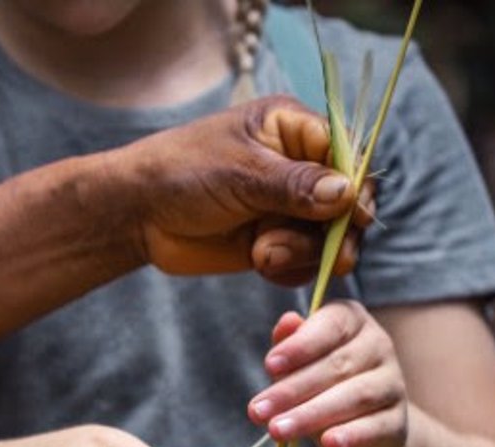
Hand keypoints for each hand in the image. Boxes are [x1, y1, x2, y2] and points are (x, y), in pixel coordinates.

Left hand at [115, 97, 370, 280]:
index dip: (356, 187)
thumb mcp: (240, 173)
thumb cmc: (183, 173)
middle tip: (311, 249)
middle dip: (331, 230)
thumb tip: (346, 193)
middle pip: (349, 202)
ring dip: (304, 252)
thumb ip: (295, 185)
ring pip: (330, 238)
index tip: (352, 216)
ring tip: (262, 253)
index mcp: (295, 129)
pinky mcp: (276, 242)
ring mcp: (289, 208)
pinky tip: (261, 264)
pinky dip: (291, 269)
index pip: (348, 155)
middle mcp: (300, 167)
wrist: (138, 213)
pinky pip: (306, 262)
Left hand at [251, 302, 408, 446]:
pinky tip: (329, 443)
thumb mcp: (299, 365)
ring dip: (311, 415)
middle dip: (292, 389)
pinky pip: (375, 426)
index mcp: (353, 321)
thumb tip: (286, 322)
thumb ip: (290, 345)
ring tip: (277, 430)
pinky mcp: (397, 421)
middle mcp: (378, 345)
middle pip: (336, 365)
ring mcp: (392, 383)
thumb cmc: (323, 387)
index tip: (269, 365)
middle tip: (257, 411)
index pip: (330, 326)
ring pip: (354, 396)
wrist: (365, 431)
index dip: (300, 346)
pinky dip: (351, 435)